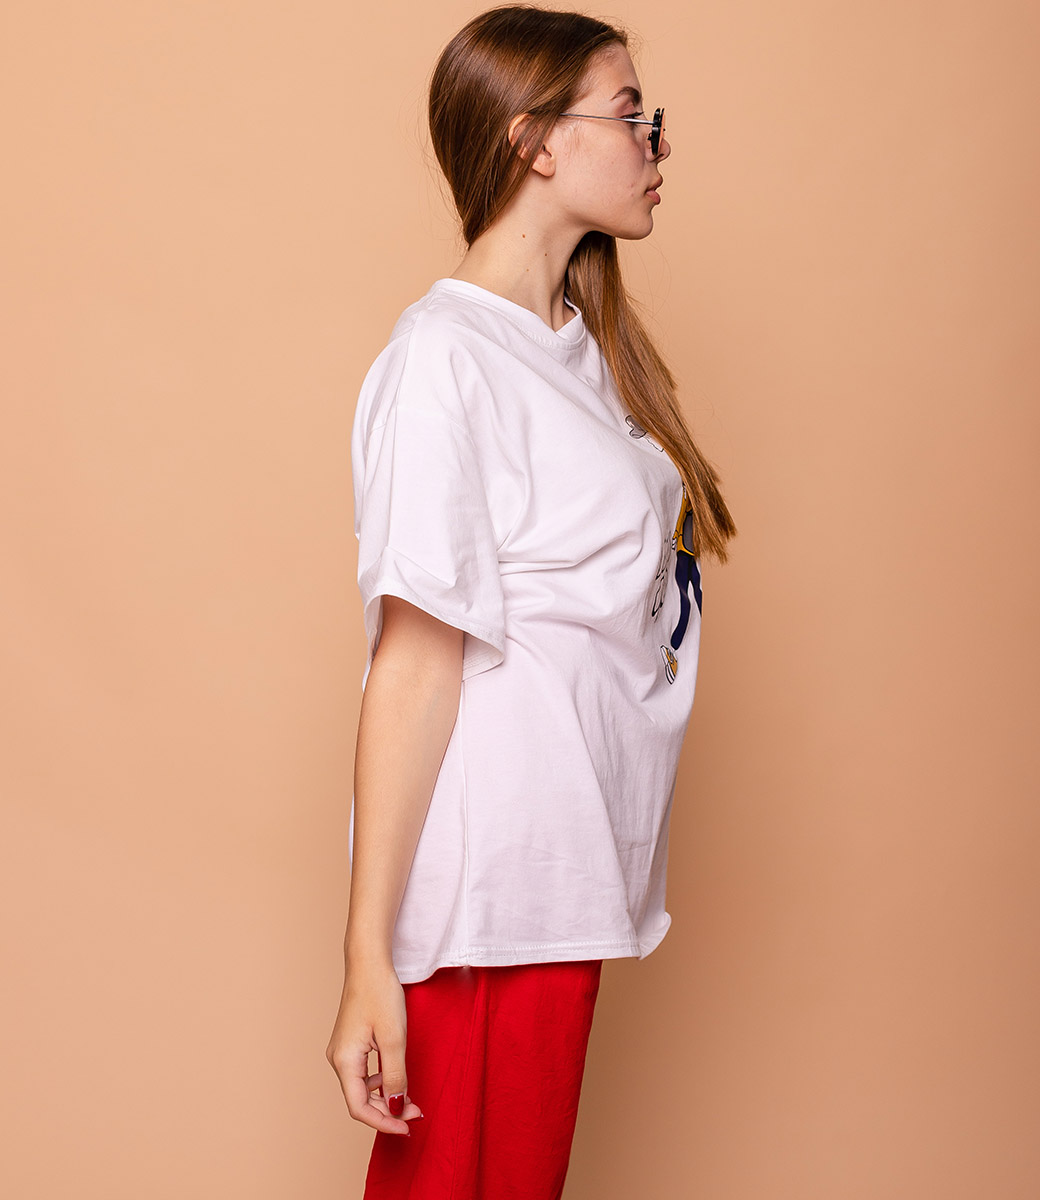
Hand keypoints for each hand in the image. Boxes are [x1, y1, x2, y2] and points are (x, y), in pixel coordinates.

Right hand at [326, 957, 422, 1134]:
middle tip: (416, 1113)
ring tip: (410, 1100)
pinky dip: (381, 1082)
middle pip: (360, 1100)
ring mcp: (343, 1051)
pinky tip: (396, 1080)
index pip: (359, 1108)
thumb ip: (395, 1077)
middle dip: (387, 1111)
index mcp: (343, 1061)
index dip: (383, 1123)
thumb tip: (395, 1108)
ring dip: (385, 1098)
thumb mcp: (394, 1038)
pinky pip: (364, 1073)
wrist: (369, 963)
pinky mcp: (351, 1043)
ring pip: (362, 1088)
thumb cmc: (380, 994)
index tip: (407, 1128)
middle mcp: (338, 1059)